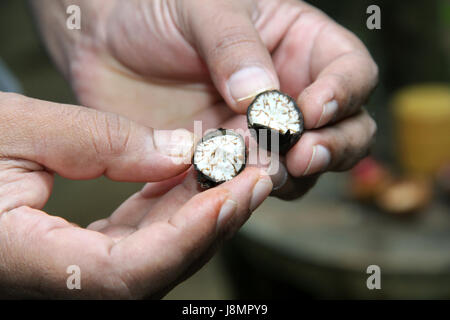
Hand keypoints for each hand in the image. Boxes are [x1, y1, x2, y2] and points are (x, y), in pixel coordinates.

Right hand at [0, 92, 271, 297]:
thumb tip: (178, 153)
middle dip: (214, 224)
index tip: (234, 194)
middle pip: (156, 271)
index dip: (187, 238)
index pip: (126, 275)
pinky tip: (196, 177)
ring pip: (155, 256)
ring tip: (240, 172)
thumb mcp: (14, 129)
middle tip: (257, 177)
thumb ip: (98, 141)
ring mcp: (71, 274)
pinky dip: (173, 210)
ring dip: (202, 214)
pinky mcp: (80, 255)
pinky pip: (139, 239)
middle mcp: (58, 283)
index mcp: (26, 264)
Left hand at [31, 0, 377, 197]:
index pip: (350, 72)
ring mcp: (259, 131)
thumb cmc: (158, 7)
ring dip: (287, 173)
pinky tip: (223, 179)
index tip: (312, 110)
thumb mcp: (203, 6)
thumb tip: (260, 97)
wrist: (106, 41)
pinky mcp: (228, 158)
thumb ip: (234, 46)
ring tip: (254, 166)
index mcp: (298, 44)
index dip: (343, 95)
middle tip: (302, 155)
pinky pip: (248, 182)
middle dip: (331, 147)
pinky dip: (243, 186)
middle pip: (344, 130)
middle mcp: (288, 92)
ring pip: (300, 166)